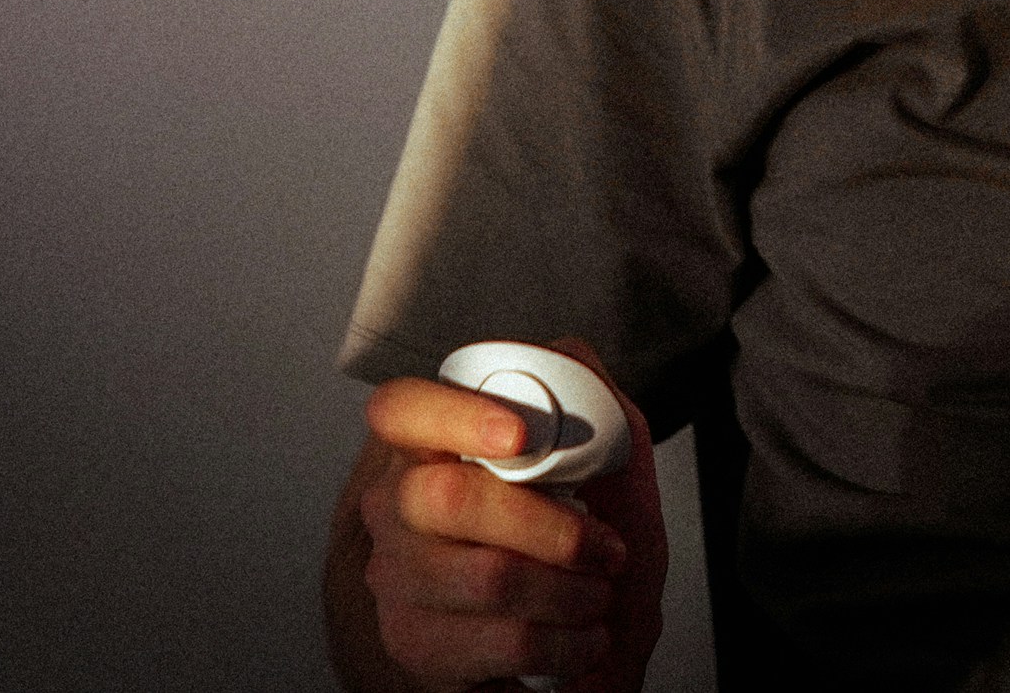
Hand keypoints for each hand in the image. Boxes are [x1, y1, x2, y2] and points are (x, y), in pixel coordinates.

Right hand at [357, 339, 666, 692]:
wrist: (585, 652)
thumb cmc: (589, 552)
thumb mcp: (613, 468)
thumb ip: (596, 402)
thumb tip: (570, 357)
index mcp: (435, 445)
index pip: (402, 408)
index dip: (455, 415)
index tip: (520, 436)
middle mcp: (398, 506)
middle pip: (448, 497)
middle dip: (554, 527)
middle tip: (608, 550)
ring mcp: (397, 577)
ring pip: (487, 576)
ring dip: (572, 592)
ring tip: (599, 597)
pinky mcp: (414, 643)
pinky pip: (502, 640)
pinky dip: (567, 644)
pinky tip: (583, 640)